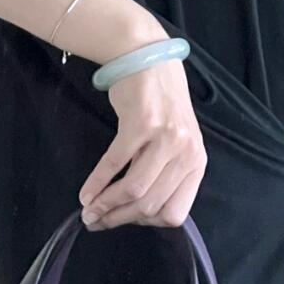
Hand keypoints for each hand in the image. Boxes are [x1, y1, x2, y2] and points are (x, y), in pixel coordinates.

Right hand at [78, 58, 207, 230]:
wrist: (148, 60)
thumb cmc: (160, 105)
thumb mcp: (173, 144)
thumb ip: (163, 174)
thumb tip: (133, 210)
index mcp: (197, 164)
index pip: (175, 213)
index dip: (147, 223)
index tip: (125, 218)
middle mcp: (186, 154)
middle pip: (151, 205)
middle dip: (120, 218)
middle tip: (96, 221)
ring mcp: (165, 139)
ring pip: (134, 190)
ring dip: (106, 205)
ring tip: (89, 211)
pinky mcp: (141, 125)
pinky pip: (115, 164)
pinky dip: (97, 183)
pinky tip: (86, 193)